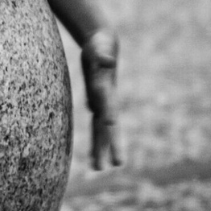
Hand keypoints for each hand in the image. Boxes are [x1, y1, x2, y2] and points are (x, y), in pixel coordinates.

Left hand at [81, 28, 120, 169]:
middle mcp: (106, 101)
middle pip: (107, 128)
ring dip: (99, 148)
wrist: (103, 42)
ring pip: (100, 130)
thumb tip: (105, 60)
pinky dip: (94, 136)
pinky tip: (93, 151)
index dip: (112, 132)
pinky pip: (94, 123)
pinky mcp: (94, 100)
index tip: (117, 148)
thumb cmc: (101, 44)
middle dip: (109, 147)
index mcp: (106, 92)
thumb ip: (103, 55)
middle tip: (115, 166)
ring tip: (97, 168)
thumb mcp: (101, 47)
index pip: (110, 116)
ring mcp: (101, 102)